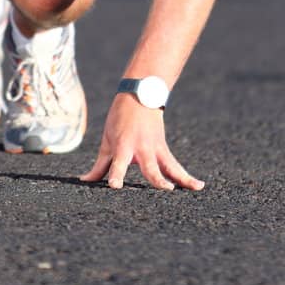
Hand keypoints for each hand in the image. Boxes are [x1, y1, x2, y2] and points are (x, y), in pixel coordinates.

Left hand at [78, 94, 205, 191]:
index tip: (115, 186)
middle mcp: (141, 149)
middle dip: (157, 179)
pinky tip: (198, 186)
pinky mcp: (164, 150)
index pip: (118, 163)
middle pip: (150, 167)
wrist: (140, 96)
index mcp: (123, 146)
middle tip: (165, 189)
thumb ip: (100, 164)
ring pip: (169, 167)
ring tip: (192, 188)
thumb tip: (85, 181)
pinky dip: (186, 177)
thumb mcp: (107, 140)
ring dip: (180, 179)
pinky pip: (175, 166)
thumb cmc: (120, 120)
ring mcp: (155, 149)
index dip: (116, 174)